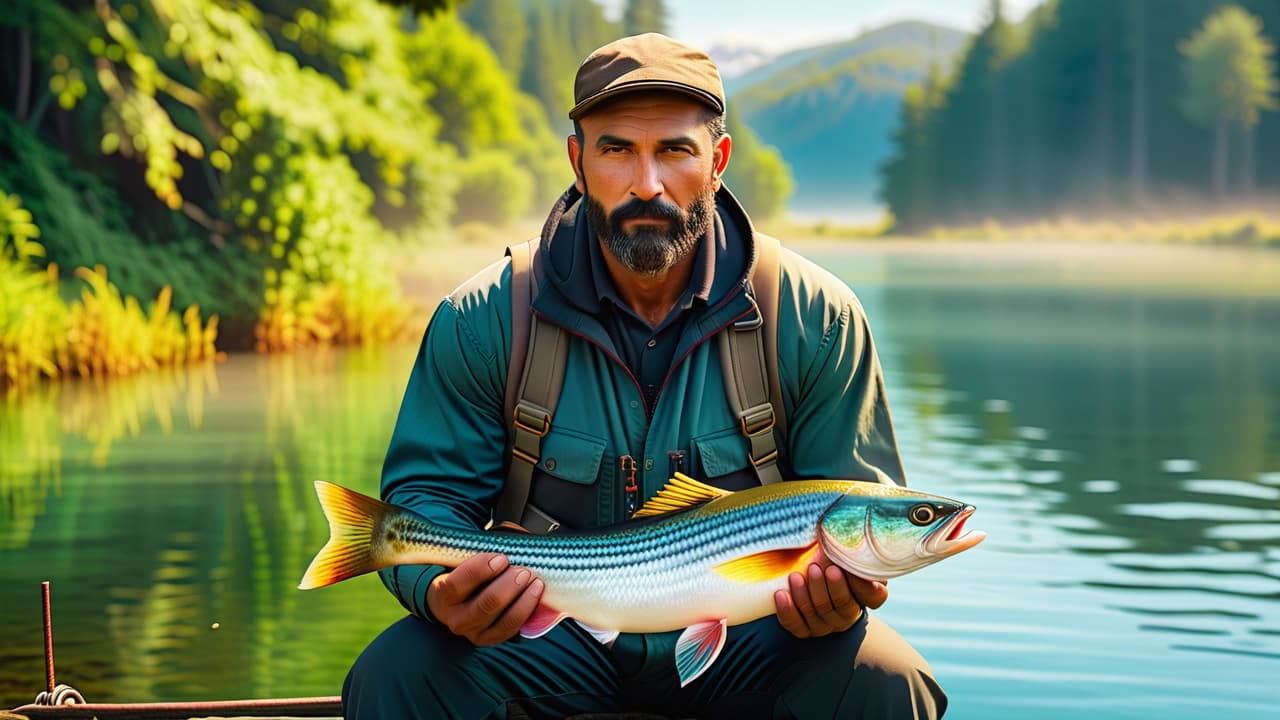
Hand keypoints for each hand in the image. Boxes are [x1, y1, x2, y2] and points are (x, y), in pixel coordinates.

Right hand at [426, 552, 544, 645]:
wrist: (457, 601)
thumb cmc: (465, 574)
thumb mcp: (465, 559)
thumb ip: (485, 547)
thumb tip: (515, 540)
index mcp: (443, 594)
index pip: (456, 585)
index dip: (480, 570)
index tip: (501, 558)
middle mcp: (456, 618)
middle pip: (485, 605)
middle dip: (508, 586)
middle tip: (523, 571)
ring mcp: (474, 632)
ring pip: (502, 620)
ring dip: (523, 600)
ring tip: (535, 582)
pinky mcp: (490, 639)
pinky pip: (512, 629)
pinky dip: (527, 612)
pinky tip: (535, 596)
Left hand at [773, 549, 887, 638]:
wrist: (802, 567)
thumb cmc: (828, 553)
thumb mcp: (842, 546)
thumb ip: (851, 544)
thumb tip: (851, 534)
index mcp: (867, 593)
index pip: (874, 596)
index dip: (863, 586)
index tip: (847, 568)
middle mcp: (849, 613)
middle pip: (843, 606)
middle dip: (831, 588)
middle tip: (816, 568)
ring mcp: (827, 624)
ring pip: (818, 615)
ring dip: (805, 595)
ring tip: (795, 576)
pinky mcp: (805, 629)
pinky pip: (797, 626)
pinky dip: (788, 611)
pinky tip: (781, 594)